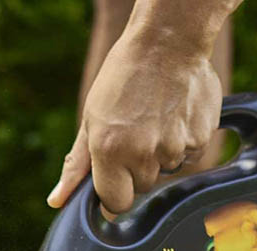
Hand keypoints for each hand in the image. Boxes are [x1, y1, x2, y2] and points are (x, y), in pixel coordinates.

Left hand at [47, 31, 222, 214]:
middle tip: (137, 131)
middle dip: (138, 167)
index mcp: (110, 151)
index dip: (116, 192)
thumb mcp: (90, 119)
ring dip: (162, 152)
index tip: (117, 176)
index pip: (116, 203)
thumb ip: (77, 166)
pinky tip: (176, 113)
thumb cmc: (123, 78)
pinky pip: (190, 155)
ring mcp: (174, 148)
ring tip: (156, 117)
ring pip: (167, 170)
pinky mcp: (200, 139)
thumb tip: (56, 201)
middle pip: (144, 186)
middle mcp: (143, 154)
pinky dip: (184, 140)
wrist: (168, 41)